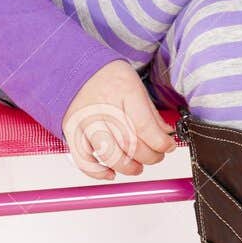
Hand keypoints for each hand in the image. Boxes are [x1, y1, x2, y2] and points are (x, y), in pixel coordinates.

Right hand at [61, 59, 178, 180]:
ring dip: (129, 167)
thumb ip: (151, 114)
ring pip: (109, 155)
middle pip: (130, 144)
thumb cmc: (108, 77)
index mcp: (124, 92)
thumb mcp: (136, 86)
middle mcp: (103, 108)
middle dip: (150, 156)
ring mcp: (86, 122)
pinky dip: (98, 172)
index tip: (169, 146)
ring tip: (138, 167)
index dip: (161, 143)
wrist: (76, 69)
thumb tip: (165, 136)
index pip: (145, 127)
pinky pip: (83, 161)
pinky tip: (111, 173)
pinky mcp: (72, 133)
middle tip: (157, 155)